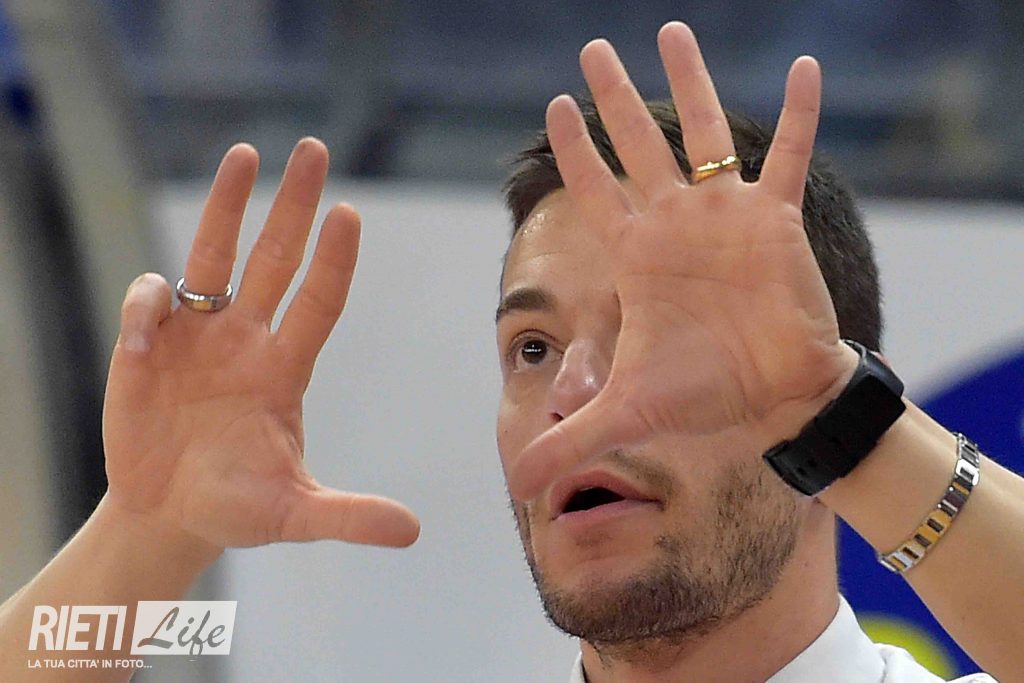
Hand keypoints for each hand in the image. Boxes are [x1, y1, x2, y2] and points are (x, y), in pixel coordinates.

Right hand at [102, 138, 419, 551]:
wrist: (169, 513)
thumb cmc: (235, 506)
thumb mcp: (294, 513)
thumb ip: (347, 516)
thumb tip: (413, 532)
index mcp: (285, 368)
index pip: (318, 300)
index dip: (334, 260)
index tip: (350, 213)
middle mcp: (245, 338)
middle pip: (273, 258)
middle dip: (293, 205)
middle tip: (313, 149)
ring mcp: (196, 336)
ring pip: (212, 257)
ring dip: (227, 208)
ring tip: (244, 155)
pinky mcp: (147, 347)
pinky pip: (150, 305)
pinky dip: (147, 308)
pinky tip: (145, 339)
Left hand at [508, 23, 858, 500]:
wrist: (774, 398)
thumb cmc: (704, 396)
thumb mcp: (626, 413)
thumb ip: (568, 440)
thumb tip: (513, 488)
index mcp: (637, 255)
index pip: (596, 189)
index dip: (574, 149)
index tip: (554, 105)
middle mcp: (677, 224)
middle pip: (639, 145)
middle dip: (617, 97)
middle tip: (593, 48)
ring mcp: (727, 217)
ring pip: (706, 135)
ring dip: (690, 83)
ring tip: (671, 31)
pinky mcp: (777, 222)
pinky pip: (789, 157)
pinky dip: (798, 115)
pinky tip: (806, 66)